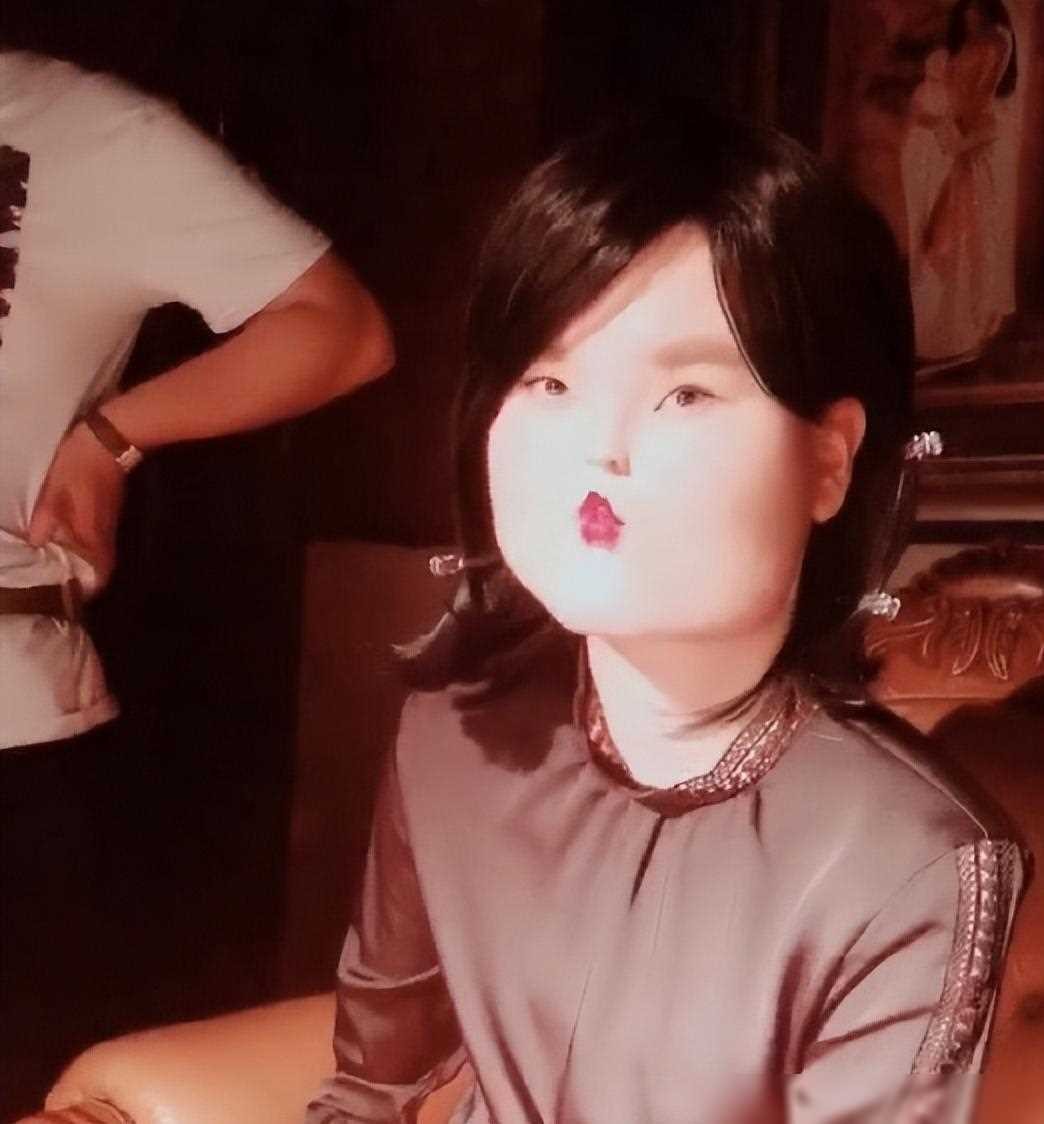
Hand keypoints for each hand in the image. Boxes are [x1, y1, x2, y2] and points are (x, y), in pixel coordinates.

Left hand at [28, 422, 126, 587]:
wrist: (110, 439)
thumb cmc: (80, 465)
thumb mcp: (54, 492)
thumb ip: (46, 522)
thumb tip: (36, 546)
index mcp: (92, 534)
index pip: (97, 577)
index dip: (85, 592)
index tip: (70, 601)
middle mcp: (105, 535)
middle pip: (98, 570)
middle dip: (81, 581)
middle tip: (58, 585)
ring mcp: (109, 524)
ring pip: (97, 555)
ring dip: (81, 564)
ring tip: (58, 567)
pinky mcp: (108, 513)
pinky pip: (96, 541)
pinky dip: (83, 547)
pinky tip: (67, 540)